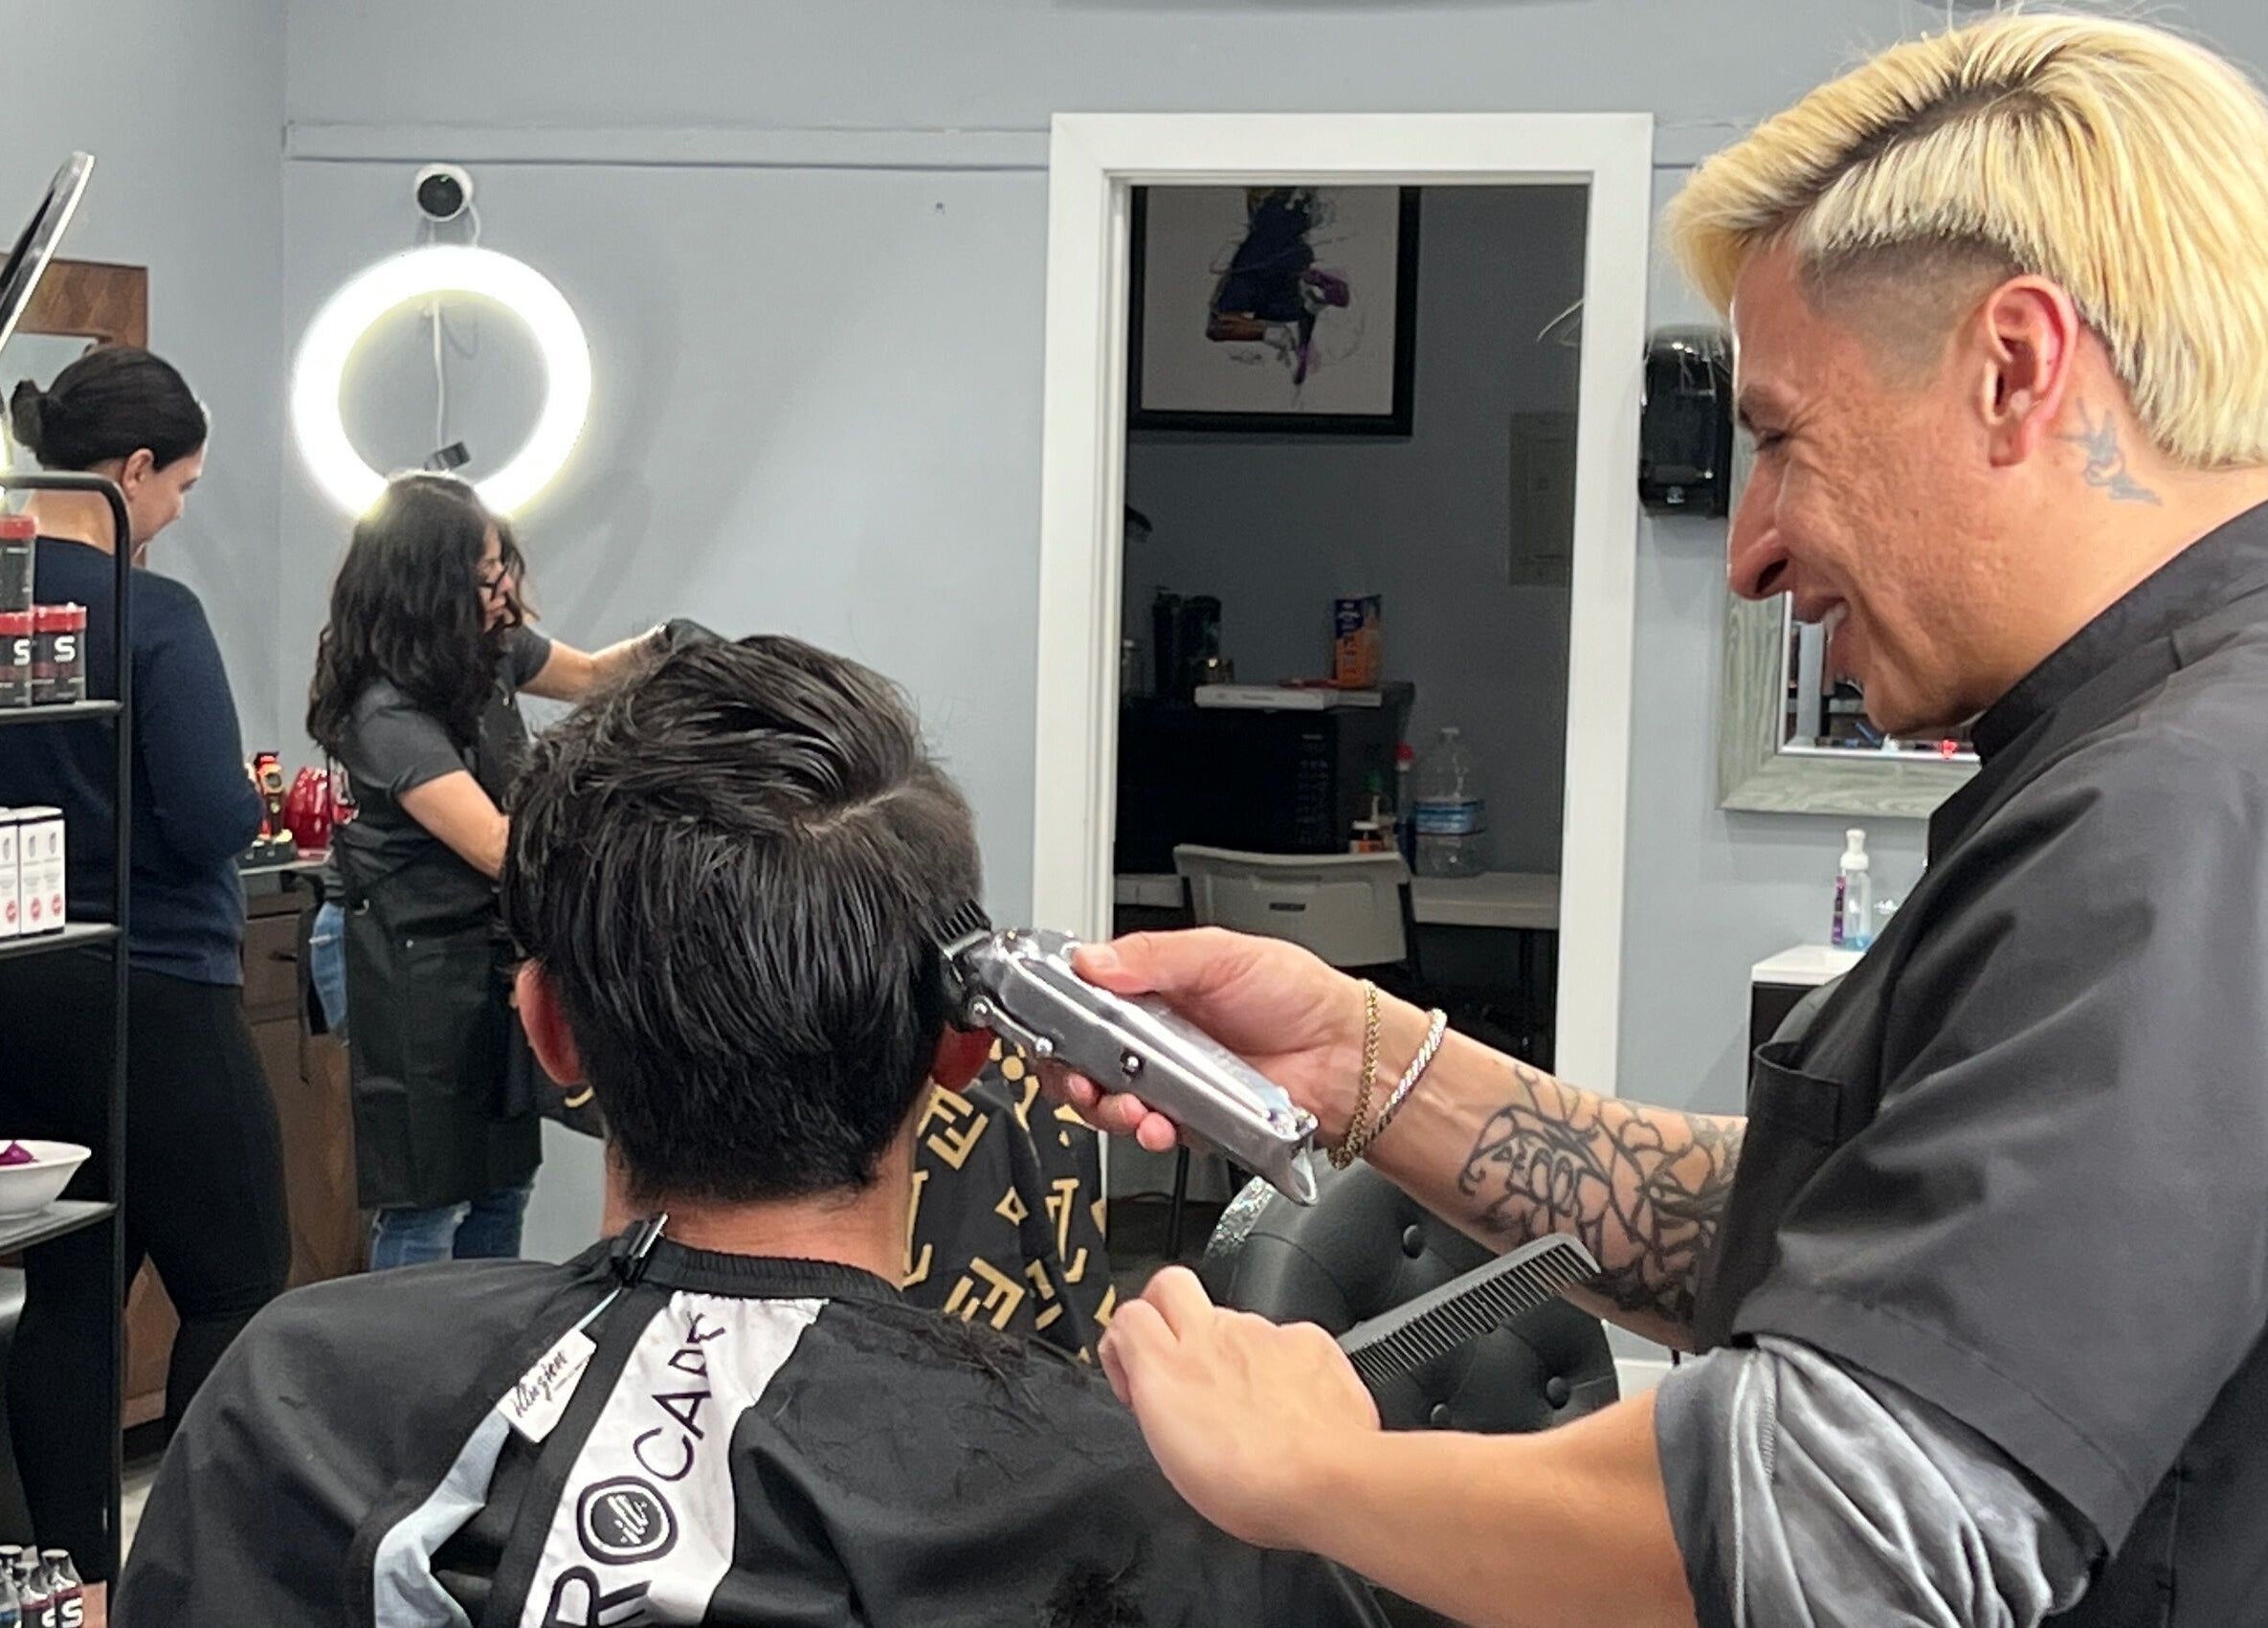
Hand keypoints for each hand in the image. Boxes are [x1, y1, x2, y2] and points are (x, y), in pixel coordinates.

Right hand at [1046, 928, 1371, 1148]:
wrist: (1344, 1057)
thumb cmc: (1296, 995)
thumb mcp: (1220, 954)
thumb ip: (1153, 957)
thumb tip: (1092, 960)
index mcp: (1152, 985)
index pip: (1082, 998)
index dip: (1056, 1015)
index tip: (1045, 1024)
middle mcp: (1152, 1034)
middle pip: (1080, 1057)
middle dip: (1069, 1071)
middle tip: (1078, 1074)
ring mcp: (1167, 1078)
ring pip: (1106, 1099)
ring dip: (1104, 1106)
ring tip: (1126, 1103)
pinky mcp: (1185, 1118)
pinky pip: (1146, 1130)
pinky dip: (1143, 1131)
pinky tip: (1156, 1122)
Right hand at [1099, 1266, 1376, 1549]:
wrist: (1326, 1482)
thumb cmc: (1252, 1486)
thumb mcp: (1172, 1460)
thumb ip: (1159, 1407)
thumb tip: (1155, 1394)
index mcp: (1168, 1368)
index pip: (1128, 1315)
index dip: (1125, 1340)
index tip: (1135, 1374)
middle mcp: (1212, 1336)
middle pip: (1171, 1286)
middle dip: (1165, 1310)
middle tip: (1175, 1356)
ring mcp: (1261, 1333)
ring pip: (1232, 1320)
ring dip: (1230, 1352)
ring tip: (1247, 1406)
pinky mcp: (1306, 1339)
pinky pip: (1283, 1338)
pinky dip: (1279, 1364)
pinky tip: (1289, 1405)